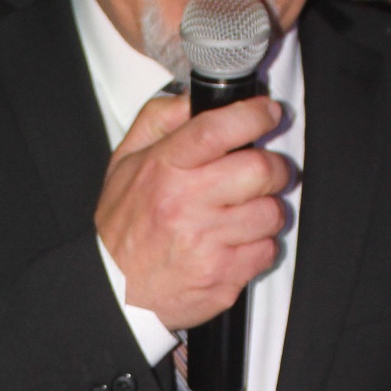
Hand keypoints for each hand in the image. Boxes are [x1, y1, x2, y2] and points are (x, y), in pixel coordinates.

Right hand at [95, 91, 290, 329]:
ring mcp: (206, 243)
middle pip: (259, 169)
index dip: (253, 115)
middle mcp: (185, 204)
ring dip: (267, 210)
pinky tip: (237, 244)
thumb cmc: (124, 226)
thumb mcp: (125, 163)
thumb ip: (158, 120)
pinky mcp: (222, 276)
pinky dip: (260, 246)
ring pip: (271, 213)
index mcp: (164, 169)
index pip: (216, 129)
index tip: (268, 112)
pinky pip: (267, 251)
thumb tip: (193, 98)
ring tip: (245, 213)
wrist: (116, 292)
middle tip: (267, 171)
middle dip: (274, 167)